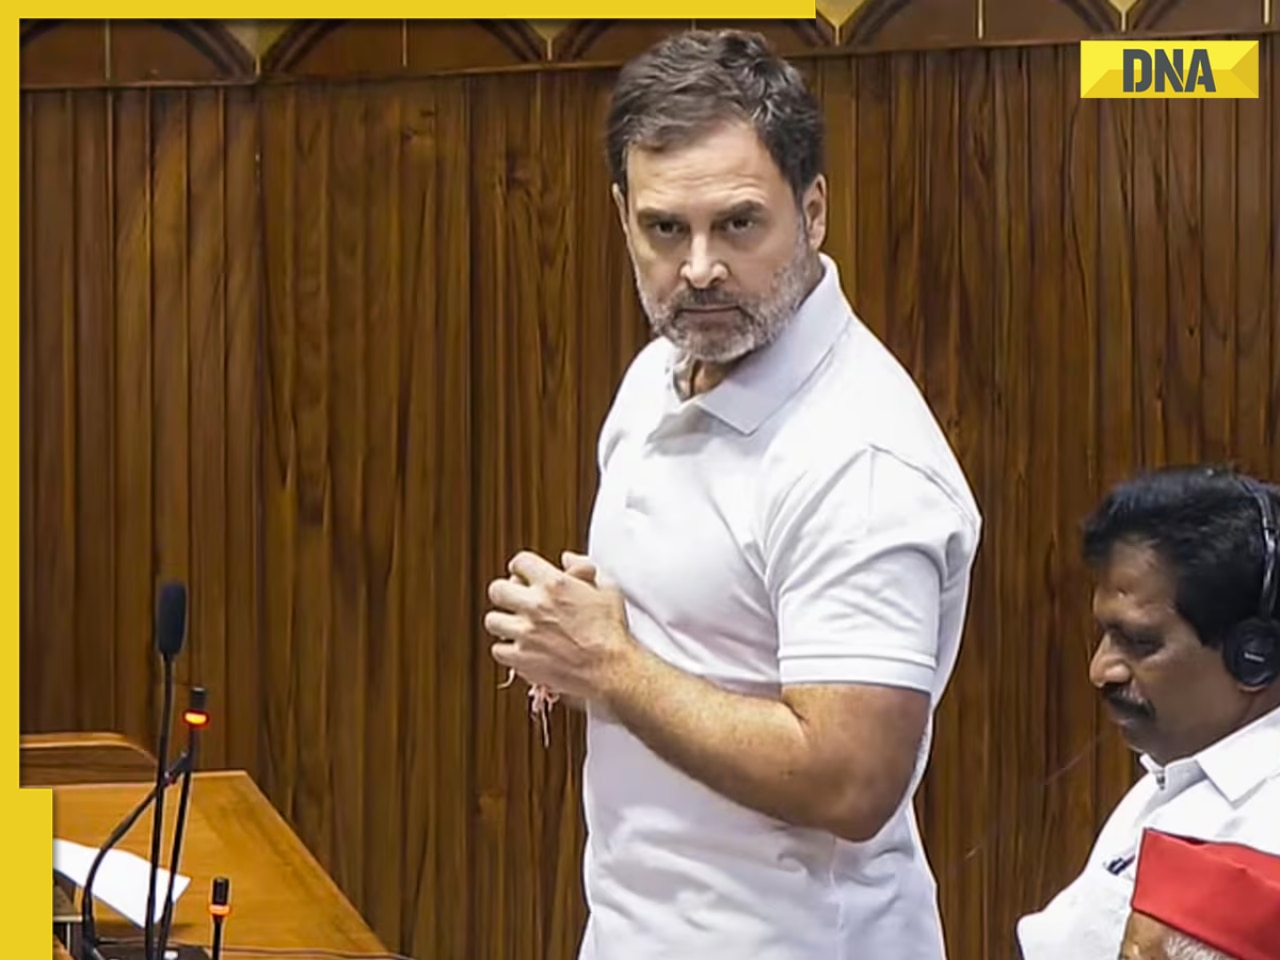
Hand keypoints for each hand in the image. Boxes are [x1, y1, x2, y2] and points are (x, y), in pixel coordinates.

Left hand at [483, 550, 631, 700]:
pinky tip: (521, 649)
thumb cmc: (611, 631)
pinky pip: (498, 650)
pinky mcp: (522, 659)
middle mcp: (535, 606)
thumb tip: (567, 559)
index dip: (522, 568)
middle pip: (497, 589)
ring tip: (515, 626)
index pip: (520, 562)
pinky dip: (508, 650)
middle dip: (505, 592)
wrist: (611, 668)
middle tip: (514, 600)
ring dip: (503, 622)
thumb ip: (583, 568)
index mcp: (554, 584)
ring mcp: (526, 633)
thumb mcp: (606, 589)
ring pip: (492, 621)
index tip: (524, 575)